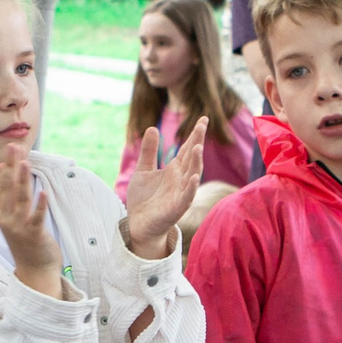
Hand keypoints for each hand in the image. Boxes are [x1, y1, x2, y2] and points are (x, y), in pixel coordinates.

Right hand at [0, 141, 68, 298]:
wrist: (33, 270)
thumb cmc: (24, 241)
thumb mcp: (12, 217)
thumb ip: (7, 194)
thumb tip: (2, 168)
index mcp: (0, 213)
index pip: (1, 185)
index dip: (7, 166)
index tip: (11, 148)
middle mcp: (7, 219)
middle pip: (9, 187)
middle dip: (12, 166)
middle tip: (13, 147)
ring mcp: (19, 227)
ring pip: (21, 199)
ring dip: (23, 180)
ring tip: (25, 162)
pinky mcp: (34, 235)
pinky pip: (36, 218)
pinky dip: (40, 205)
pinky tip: (43, 192)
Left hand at [124, 120, 206, 257]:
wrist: (138, 224)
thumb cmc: (144, 199)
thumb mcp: (143, 170)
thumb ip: (149, 151)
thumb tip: (152, 128)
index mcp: (175, 170)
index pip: (187, 149)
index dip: (195, 134)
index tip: (203, 118)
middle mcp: (181, 179)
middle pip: (192, 158)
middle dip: (197, 142)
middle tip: (202, 125)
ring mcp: (181, 194)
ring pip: (193, 176)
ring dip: (196, 162)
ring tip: (198, 147)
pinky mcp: (176, 208)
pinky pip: (186, 197)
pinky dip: (191, 188)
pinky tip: (194, 178)